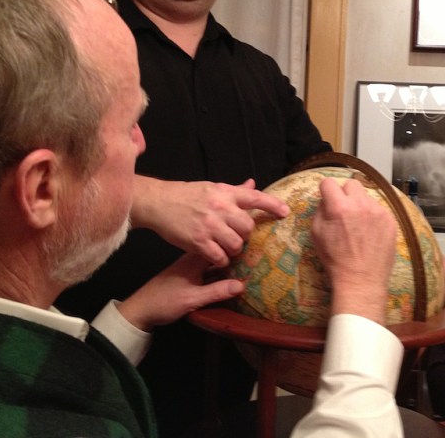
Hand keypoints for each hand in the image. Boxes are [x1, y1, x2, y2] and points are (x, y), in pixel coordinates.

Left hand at [116, 253, 244, 331]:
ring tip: (250, 262)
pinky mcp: (190, 276)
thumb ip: (217, 291)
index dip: (235, 241)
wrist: (141, 310)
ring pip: (215, 260)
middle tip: (258, 251)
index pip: (219, 244)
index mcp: (195, 259)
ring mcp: (192, 268)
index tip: (255, 241)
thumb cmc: (164, 302)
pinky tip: (233, 275)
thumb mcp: (192, 299)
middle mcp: (194, 260)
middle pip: (219, 250)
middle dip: (236, 250)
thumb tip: (243, 284)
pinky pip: (210, 270)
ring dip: (229, 261)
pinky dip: (221, 271)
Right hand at [131, 176, 289, 266]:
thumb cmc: (188, 195)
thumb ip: (235, 191)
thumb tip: (253, 184)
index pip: (255, 197)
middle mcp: (220, 208)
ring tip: (225, 247)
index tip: (285, 213)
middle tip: (236, 235)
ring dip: (234, 249)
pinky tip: (216, 256)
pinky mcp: (198, 241)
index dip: (273, 205)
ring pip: (236, 244)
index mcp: (225, 193)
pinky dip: (221, 260)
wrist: (159, 202)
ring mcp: (209, 225)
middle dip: (245, 235)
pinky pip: (220, 257)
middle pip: (248, 227)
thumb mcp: (213, 188)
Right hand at [310, 178, 396, 323]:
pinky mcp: (390, 220)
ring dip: (360, 205)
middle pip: (351, 184)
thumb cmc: (336, 260)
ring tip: (358, 225)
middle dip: (345, 194)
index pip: (329, 182)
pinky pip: (379, 209)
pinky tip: (369, 232)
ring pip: (366, 196)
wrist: (361, 280)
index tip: (328, 198)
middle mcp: (360, 205)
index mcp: (339, 207)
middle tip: (344, 210)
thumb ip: (320, 211)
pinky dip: (373, 216)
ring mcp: (378, 211)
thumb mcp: (317, 234)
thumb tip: (326, 199)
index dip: (326, 190)